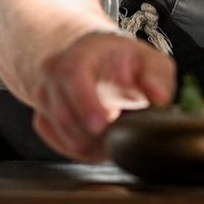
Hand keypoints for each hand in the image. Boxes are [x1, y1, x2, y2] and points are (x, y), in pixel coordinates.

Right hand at [30, 32, 174, 161]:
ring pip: (63, 135)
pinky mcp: (43, 118)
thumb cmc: (126, 64)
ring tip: (114, 131)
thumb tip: (161, 99)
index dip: (84, 102)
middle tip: (119, 133)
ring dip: (92, 143)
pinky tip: (100, 137)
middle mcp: (53, 73)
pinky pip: (60, 144)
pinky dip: (83, 149)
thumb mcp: (150, 62)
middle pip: (62, 113)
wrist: (99, 63)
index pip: (71, 74)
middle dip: (93, 134)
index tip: (103, 123)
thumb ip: (158, 77)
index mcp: (79, 54)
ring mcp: (43, 97)